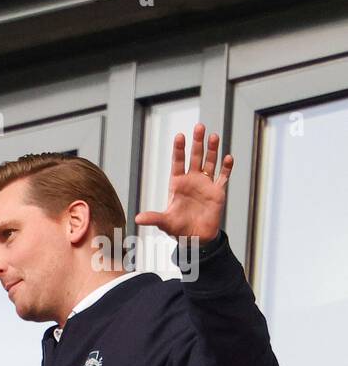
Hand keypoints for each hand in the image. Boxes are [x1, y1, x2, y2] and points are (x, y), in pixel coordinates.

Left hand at [134, 123, 231, 242]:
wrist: (196, 238)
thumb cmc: (178, 228)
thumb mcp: (164, 222)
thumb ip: (153, 218)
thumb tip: (137, 219)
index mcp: (177, 184)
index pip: (177, 163)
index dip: (179, 150)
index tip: (180, 135)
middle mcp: (192, 181)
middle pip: (195, 157)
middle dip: (197, 143)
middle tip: (199, 127)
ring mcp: (205, 185)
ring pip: (210, 163)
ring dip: (212, 150)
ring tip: (214, 136)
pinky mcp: (217, 192)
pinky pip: (223, 177)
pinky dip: (226, 168)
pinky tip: (228, 158)